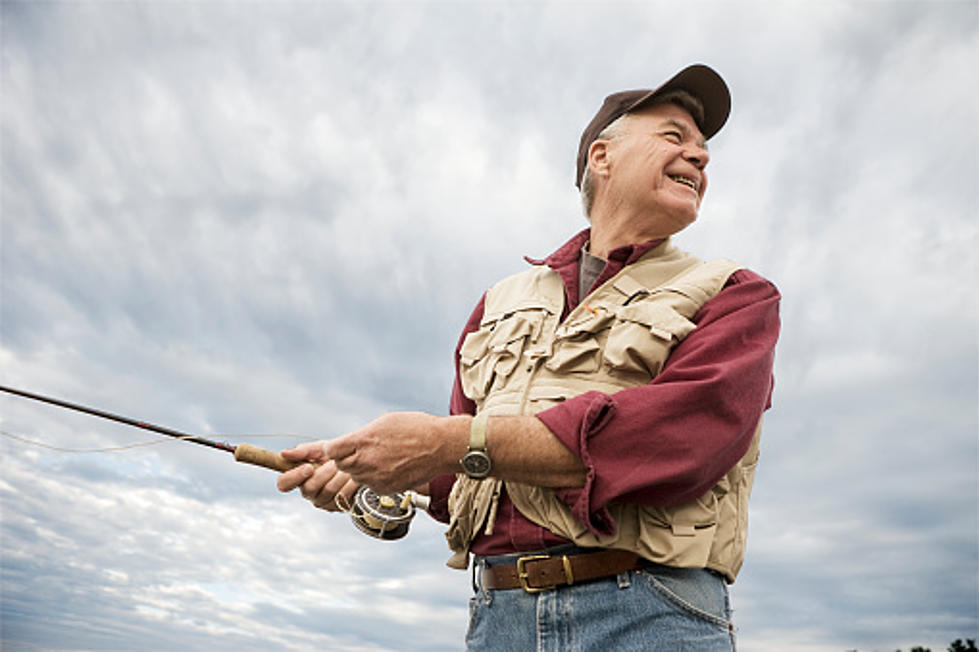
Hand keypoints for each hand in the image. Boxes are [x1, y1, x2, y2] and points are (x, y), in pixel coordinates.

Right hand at [276, 441, 359, 511]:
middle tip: (334, 464)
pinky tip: (353, 477)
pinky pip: (342, 498)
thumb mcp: (321, 449)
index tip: (309, 467)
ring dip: (338, 476)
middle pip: (308, 488)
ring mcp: (323, 501)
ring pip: (326, 492)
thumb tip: (284, 454)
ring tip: (345, 468)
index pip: (283, 484)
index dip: (294, 477)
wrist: (359, 463)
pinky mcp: (338, 506)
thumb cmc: (335, 456)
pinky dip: (349, 484)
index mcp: (299, 478)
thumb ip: (304, 450)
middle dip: (323, 473)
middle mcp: (308, 492)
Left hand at [324, 412, 463, 494]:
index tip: (339, 446)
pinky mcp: (385, 489)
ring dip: (361, 469)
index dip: (333, 448)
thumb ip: (363, 434)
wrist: (441, 446)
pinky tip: (389, 467)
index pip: (331, 450)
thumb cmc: (416, 429)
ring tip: (380, 458)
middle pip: (340, 465)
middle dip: (346, 458)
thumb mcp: (385, 421)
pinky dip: (375, 478)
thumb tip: (351, 442)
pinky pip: (370, 485)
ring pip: (356, 476)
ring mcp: (376, 478)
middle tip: (361, 451)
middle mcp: (366, 461)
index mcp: (363, 440)